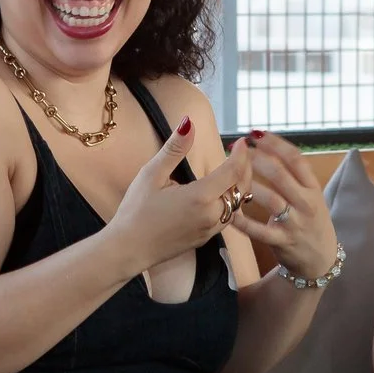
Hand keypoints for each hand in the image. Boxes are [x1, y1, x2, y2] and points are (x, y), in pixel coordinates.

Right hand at [106, 116, 254, 271]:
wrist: (128, 249)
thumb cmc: (136, 211)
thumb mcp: (151, 175)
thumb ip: (174, 149)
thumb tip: (189, 123)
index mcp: (200, 197)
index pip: (233, 171)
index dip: (240, 154)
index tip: (240, 140)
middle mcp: (211, 215)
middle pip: (241, 188)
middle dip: (245, 168)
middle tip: (241, 152)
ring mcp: (210, 230)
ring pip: (237, 204)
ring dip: (239, 185)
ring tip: (234, 169)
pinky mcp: (206, 238)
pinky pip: (227, 217)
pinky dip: (231, 201)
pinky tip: (221, 193)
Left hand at [229, 131, 338, 282]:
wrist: (322, 259)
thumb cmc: (311, 221)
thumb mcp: (311, 197)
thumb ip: (294, 178)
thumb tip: (270, 149)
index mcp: (313, 188)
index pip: (296, 160)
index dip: (276, 144)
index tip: (258, 134)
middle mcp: (306, 203)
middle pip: (282, 175)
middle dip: (259, 159)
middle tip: (240, 150)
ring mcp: (295, 223)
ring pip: (271, 200)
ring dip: (250, 186)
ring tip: (234, 176)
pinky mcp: (282, 241)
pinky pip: (260, 231)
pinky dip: (243, 222)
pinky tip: (229, 214)